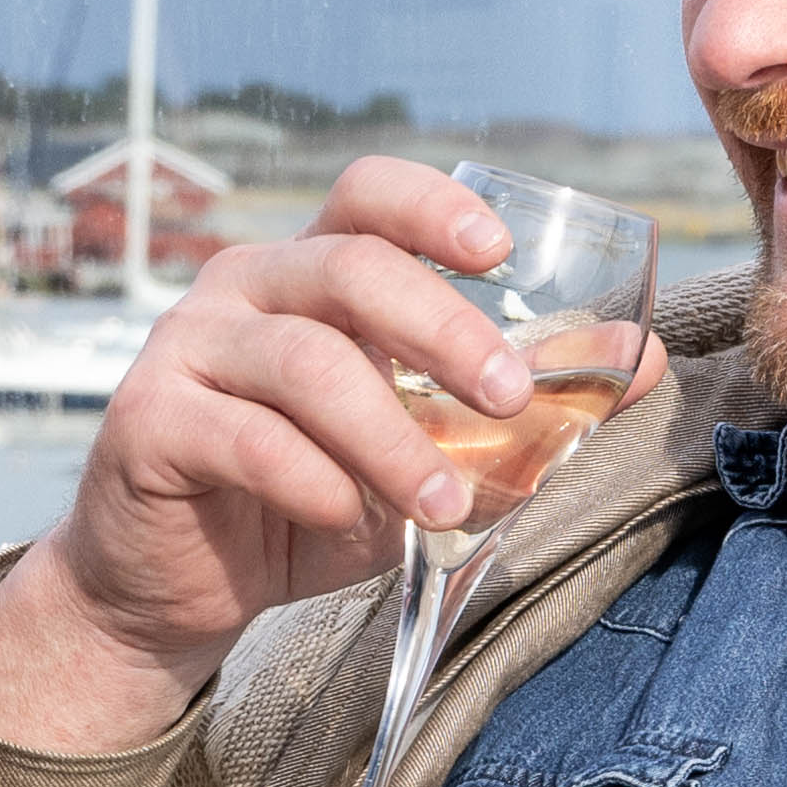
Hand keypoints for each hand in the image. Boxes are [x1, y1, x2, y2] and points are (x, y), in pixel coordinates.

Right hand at [0, 157, 536, 750]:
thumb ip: (511, 411)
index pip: (367, 195)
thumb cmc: (305, 504)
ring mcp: (187, 349)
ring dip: (392, 437)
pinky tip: (347, 519)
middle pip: (351, 268)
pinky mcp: (146, 423)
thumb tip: (639, 365)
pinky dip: (312, 481)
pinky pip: (245, 439)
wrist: (175, 590)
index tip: (501, 254)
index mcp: (310, 273)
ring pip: (306, 362)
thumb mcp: (422, 453)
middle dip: (445, 331)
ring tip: (445, 503)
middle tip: (509, 397)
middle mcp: (244, 289)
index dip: (432, 208)